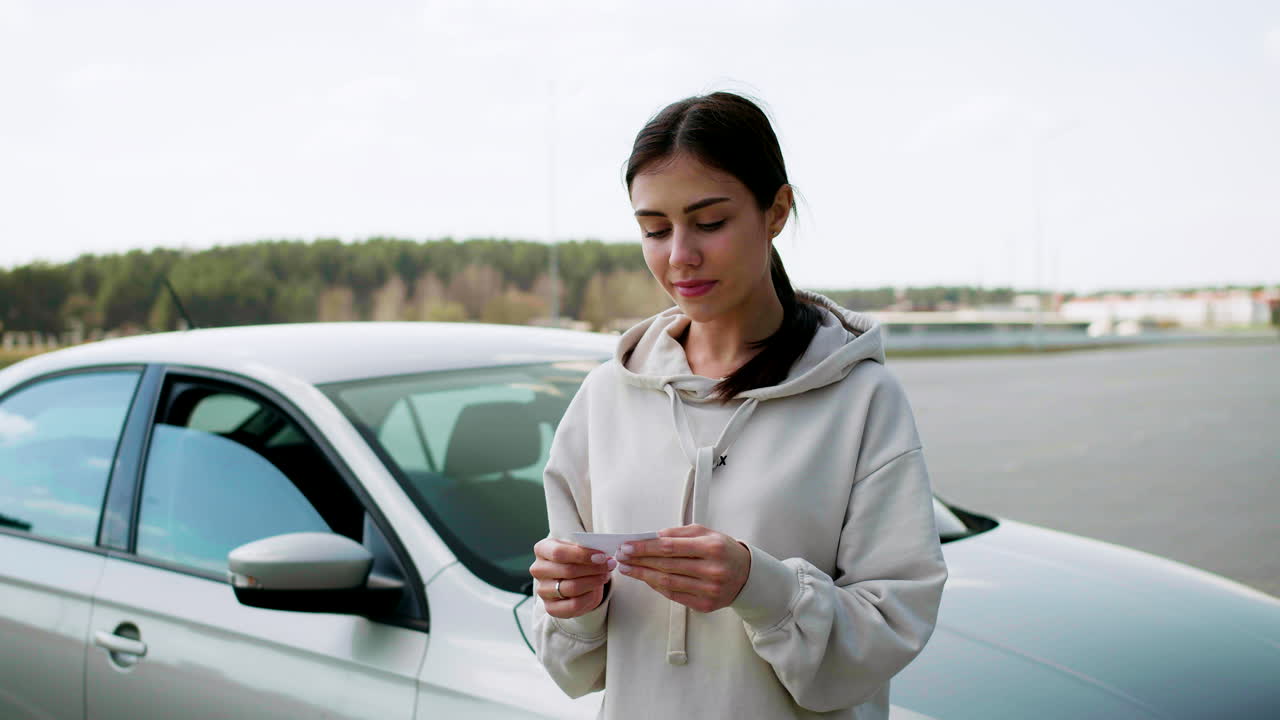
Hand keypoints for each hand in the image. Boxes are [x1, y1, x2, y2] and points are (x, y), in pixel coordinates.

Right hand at [530, 537, 616, 618]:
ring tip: (605, 576)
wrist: (570, 576)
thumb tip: (603, 556)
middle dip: (593, 568)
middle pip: (567, 571)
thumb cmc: (575, 557)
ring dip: (593, 582)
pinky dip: (589, 597)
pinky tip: (596, 589)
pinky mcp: (550, 607)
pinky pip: (574, 605)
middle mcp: (538, 570)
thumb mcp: (578, 547)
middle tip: (609, 565)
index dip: (583, 555)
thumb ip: (588, 549)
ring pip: (572, 588)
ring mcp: (542, 590)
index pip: (559, 553)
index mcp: (542, 549)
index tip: (602, 556)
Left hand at [615, 524, 750, 613]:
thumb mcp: (705, 532)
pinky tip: (646, 579)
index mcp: (711, 548)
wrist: (746, 575)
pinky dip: (657, 587)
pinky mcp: (705, 605)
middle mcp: (711, 570)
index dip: (644, 547)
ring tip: (628, 569)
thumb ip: (678, 533)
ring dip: (643, 575)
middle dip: (639, 561)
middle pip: (665, 565)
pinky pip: (674, 595)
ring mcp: (709, 590)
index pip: (669, 547)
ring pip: (667, 583)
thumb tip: (651, 537)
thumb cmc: (723, 550)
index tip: (627, 546)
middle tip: (622, 557)